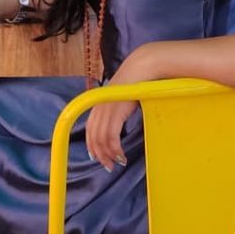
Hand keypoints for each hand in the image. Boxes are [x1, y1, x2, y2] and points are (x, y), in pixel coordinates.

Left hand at [84, 49, 152, 171]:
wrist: (144, 67)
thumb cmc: (137, 81)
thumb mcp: (122, 96)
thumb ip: (117, 108)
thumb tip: (118, 121)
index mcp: (99, 103)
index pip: (90, 128)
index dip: (91, 145)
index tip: (96, 157)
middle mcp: (99, 106)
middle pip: (94, 136)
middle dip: (99, 154)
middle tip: (108, 166)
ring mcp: (107, 108)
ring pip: (102, 139)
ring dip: (108, 154)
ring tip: (116, 163)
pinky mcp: (116, 110)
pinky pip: (112, 136)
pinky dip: (115, 149)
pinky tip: (121, 155)